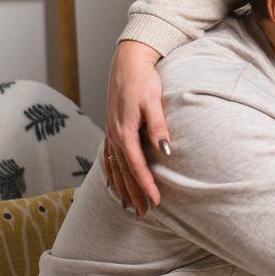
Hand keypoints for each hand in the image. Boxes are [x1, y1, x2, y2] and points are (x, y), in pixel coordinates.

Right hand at [105, 40, 170, 216]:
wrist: (127, 63)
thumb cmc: (143, 80)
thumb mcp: (154, 102)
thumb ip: (159, 127)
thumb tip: (166, 150)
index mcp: (124, 132)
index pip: (136, 166)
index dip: (146, 186)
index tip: (156, 202)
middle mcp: (114, 136)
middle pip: (124, 172)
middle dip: (135, 194)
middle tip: (145, 213)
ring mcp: (110, 133)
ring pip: (115, 168)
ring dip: (122, 188)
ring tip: (130, 206)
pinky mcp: (111, 129)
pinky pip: (108, 158)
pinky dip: (112, 174)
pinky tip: (114, 184)